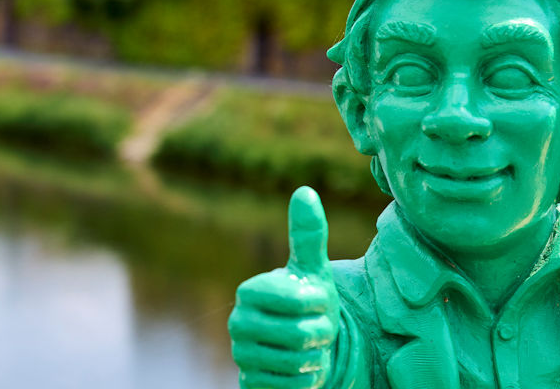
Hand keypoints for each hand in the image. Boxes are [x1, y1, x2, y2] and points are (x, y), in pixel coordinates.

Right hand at [230, 187, 341, 388]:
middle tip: (320, 329)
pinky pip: (291, 387)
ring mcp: (241, 356)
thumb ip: (308, 235)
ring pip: (296, 362)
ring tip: (311, 348)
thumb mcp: (313, 271)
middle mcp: (238, 323)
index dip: (319, 303)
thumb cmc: (309, 304)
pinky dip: (307, 380)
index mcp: (249, 292)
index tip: (320, 303)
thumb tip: (305, 190)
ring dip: (316, 358)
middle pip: (298, 334)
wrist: (301, 349)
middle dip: (321, 333)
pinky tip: (302, 370)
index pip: (296, 299)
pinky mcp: (250, 384)